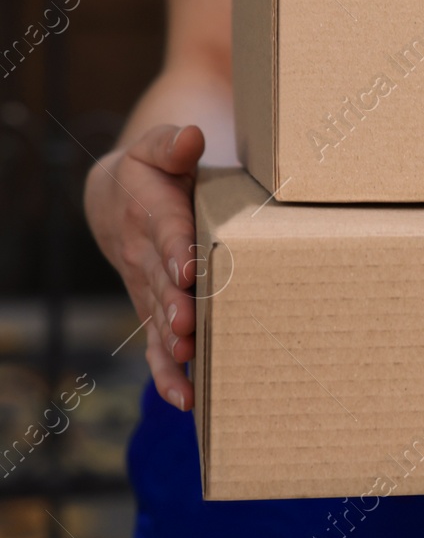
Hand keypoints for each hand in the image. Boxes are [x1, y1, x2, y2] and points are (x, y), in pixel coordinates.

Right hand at [84, 124, 205, 410]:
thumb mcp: (158, 147)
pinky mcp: (153, 310)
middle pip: (160, 284)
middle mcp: (145, 257)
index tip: (190, 267)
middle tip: (187, 328)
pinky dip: (167, 374)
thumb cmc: (155, 170)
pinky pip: (155, 346)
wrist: (119, 197)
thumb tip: (191, 137)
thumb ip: (172, 143)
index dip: (177, 250)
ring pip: (156, 320)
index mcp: (151, 214)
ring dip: (169, 346)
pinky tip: (185, 400)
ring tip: (186, 367)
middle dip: (173, 306)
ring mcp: (146, 287)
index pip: (166, 232)